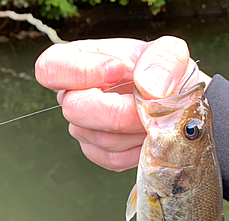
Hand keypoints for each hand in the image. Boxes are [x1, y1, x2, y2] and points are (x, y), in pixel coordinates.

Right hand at [35, 36, 211, 171]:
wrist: (177, 102)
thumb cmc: (166, 73)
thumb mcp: (171, 53)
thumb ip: (163, 60)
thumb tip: (148, 86)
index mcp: (79, 60)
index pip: (50, 68)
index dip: (78, 72)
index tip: (117, 70)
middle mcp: (74, 96)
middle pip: (74, 109)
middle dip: (120, 111)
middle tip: (152, 106)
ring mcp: (83, 127)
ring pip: (100, 138)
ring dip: (136, 130)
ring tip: (157, 118)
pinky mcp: (98, 152)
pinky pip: (112, 159)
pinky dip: (138, 149)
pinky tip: (149, 135)